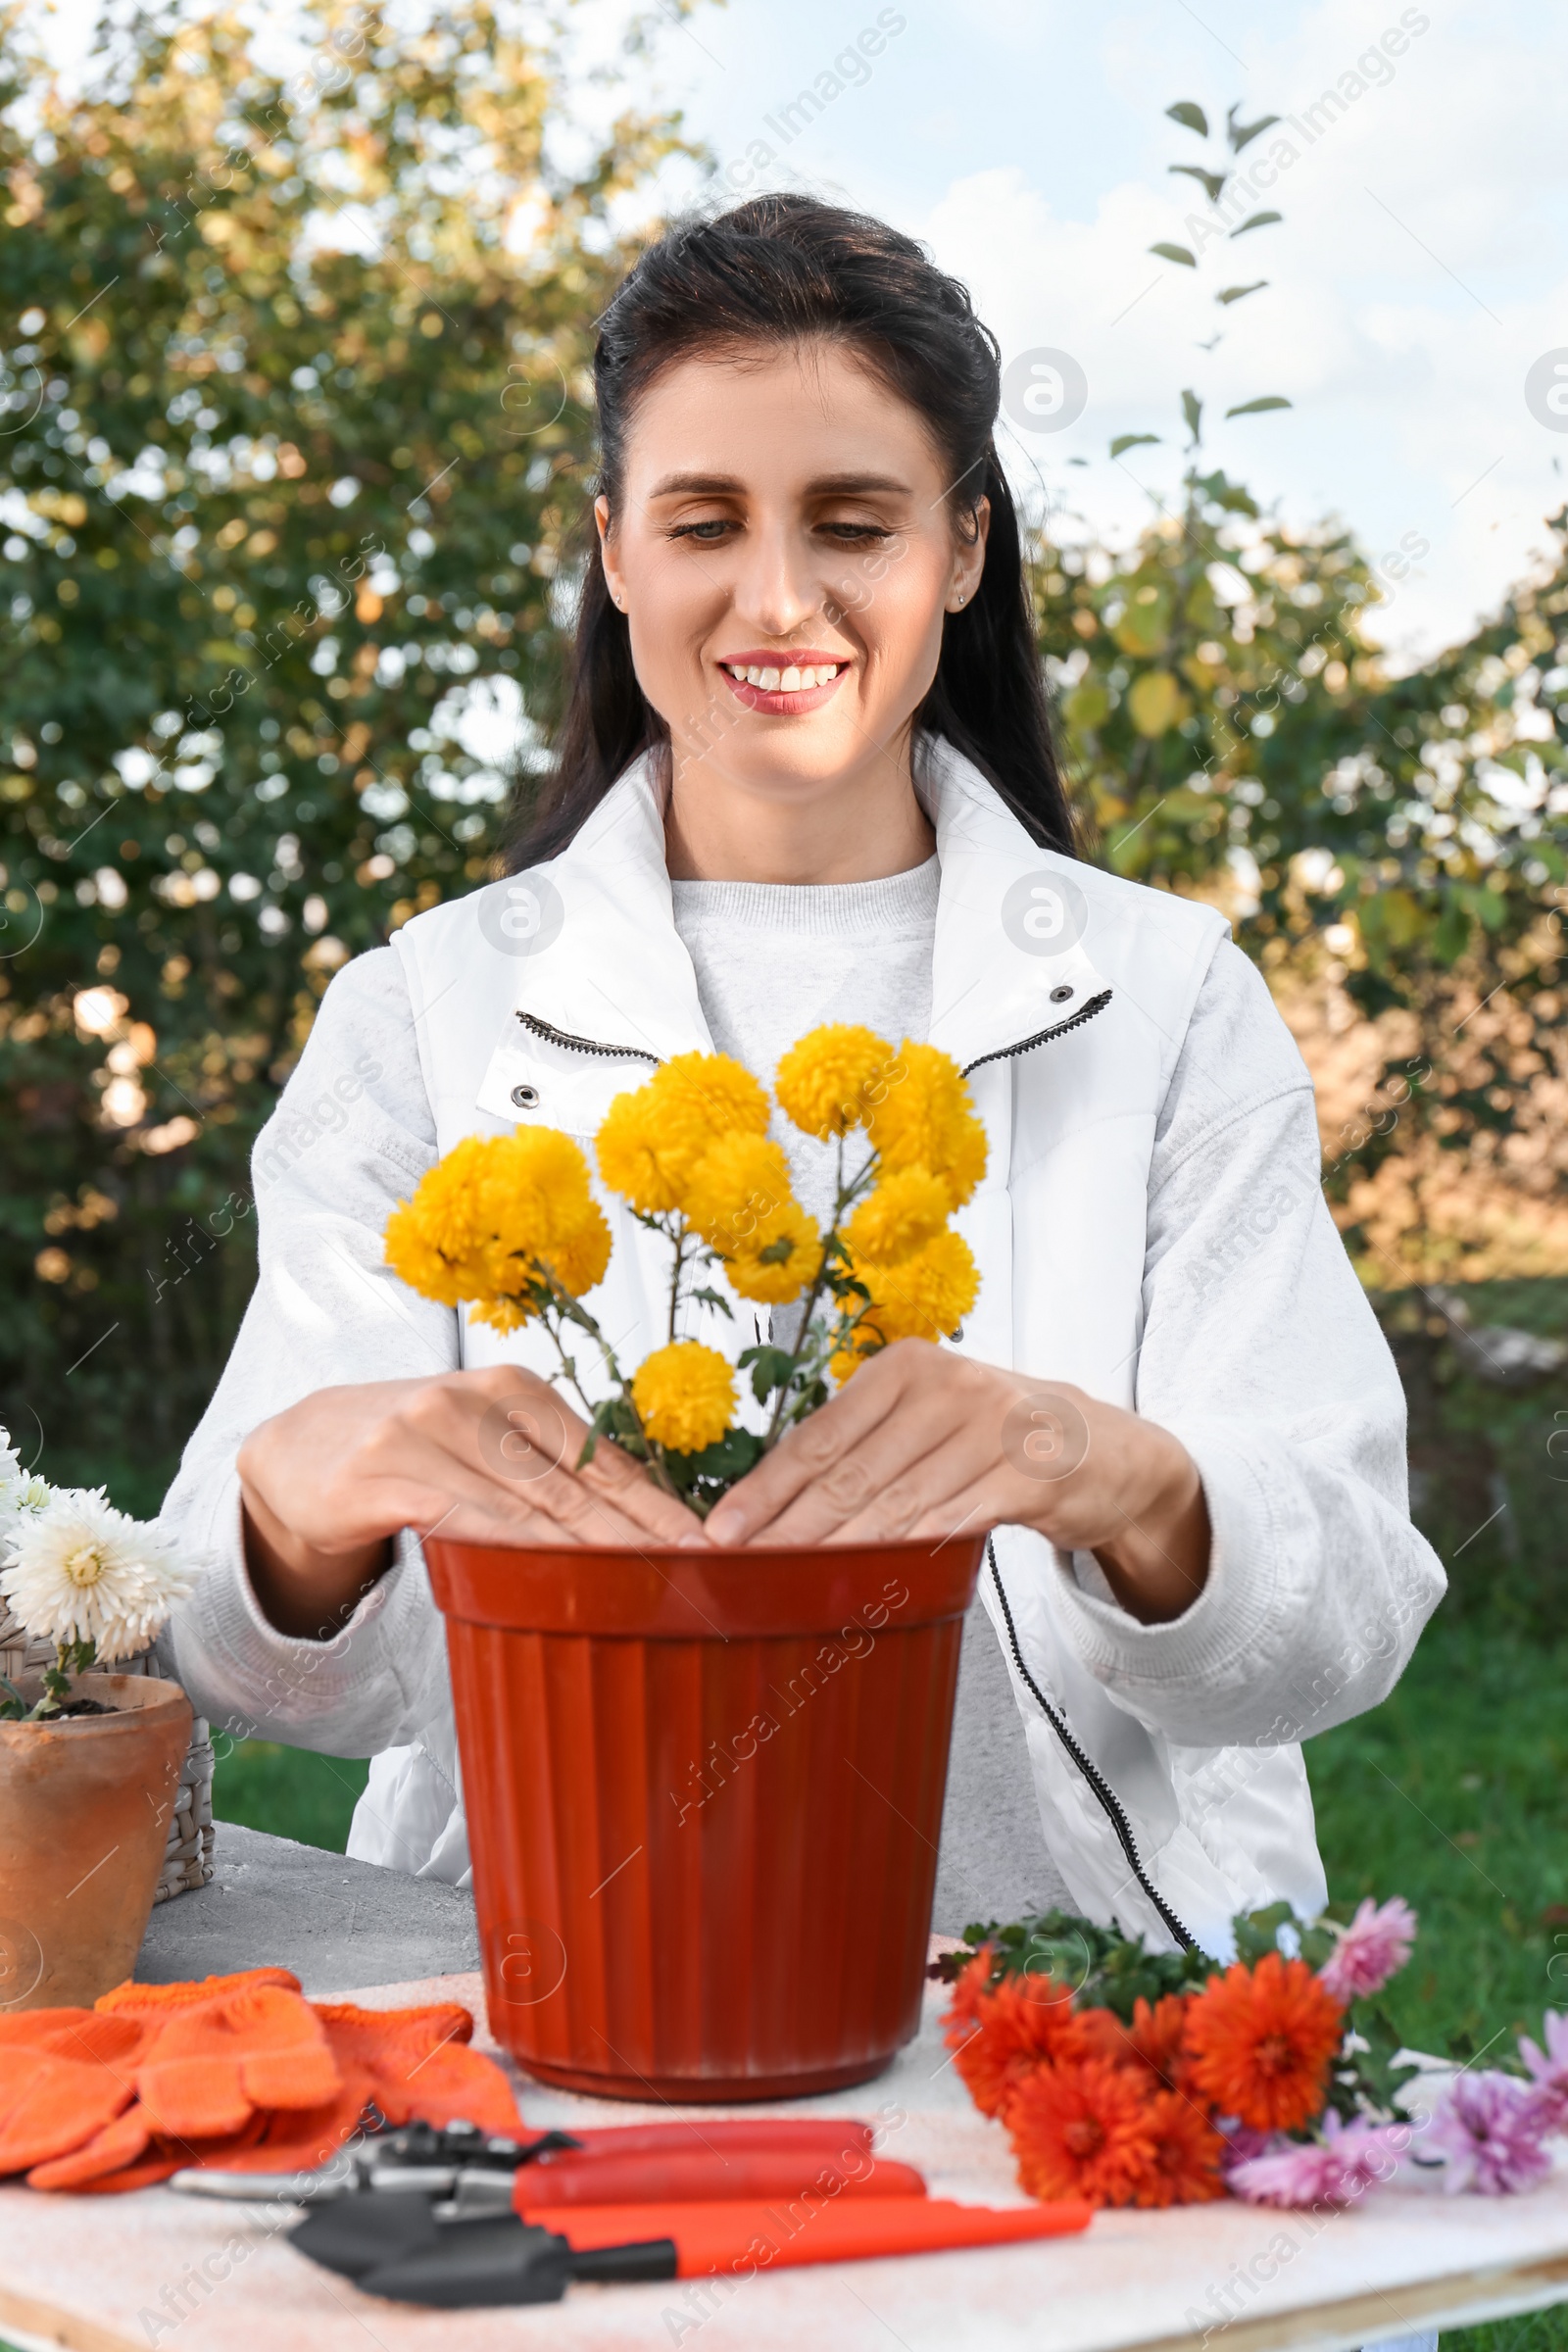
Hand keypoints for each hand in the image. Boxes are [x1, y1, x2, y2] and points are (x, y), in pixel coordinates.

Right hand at [238, 1364, 708, 1636]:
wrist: (294, 1450)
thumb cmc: (409, 1453)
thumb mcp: (481, 1444)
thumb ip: (546, 1473)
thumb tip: (641, 1526)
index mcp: (514, 1386)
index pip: (600, 1457)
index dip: (655, 1506)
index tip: (706, 1547)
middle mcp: (474, 1398)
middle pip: (571, 1485)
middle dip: (636, 1538)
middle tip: (690, 1577)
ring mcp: (424, 1431)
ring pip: (522, 1507)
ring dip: (586, 1556)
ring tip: (638, 1591)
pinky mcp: (382, 1474)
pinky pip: (461, 1521)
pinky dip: (509, 1555)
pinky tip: (547, 1583)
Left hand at [704, 1341, 1209, 1624]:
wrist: (1105, 1449)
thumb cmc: (993, 1440)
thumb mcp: (928, 1422)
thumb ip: (864, 1449)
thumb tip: (773, 1510)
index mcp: (904, 1367)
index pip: (819, 1435)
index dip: (765, 1489)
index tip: (721, 1534)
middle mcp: (946, 1385)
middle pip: (850, 1472)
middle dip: (790, 1529)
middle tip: (743, 1573)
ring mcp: (992, 1425)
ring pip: (898, 1501)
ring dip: (841, 1551)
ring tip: (795, 1587)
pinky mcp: (1031, 1472)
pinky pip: (956, 1519)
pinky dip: (911, 1553)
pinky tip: (877, 1582)